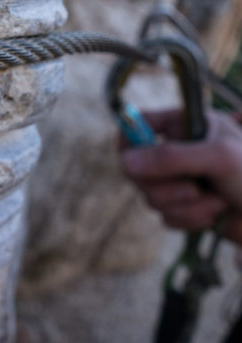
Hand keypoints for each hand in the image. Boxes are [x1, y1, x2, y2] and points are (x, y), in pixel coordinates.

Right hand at [121, 109, 241, 244]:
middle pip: (137, 169)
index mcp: (183, 124)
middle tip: (192, 187)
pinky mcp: (186, 207)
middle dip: (164, 186)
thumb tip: (126, 163)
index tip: (131, 160)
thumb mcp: (216, 157)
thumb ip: (170, 158)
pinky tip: (214, 213)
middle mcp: (177, 150)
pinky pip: (167, 218)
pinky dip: (190, 219)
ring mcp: (180, 180)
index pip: (138, 123)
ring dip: (183, 205)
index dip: (129, 140)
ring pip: (151, 197)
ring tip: (214, 200)